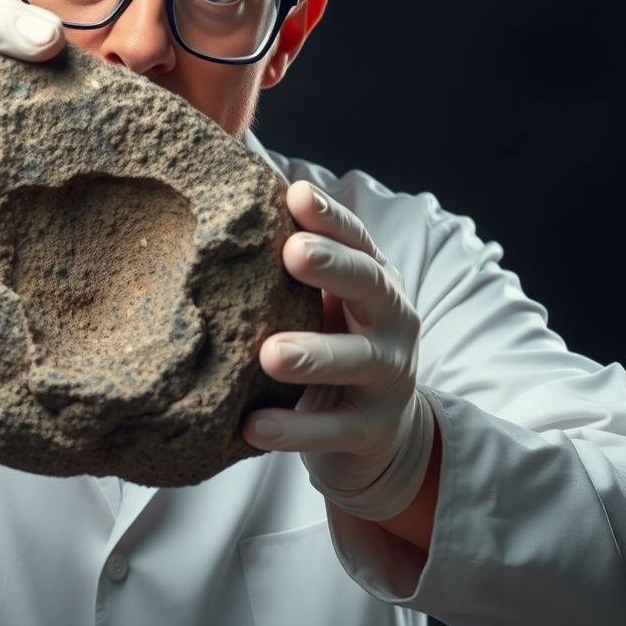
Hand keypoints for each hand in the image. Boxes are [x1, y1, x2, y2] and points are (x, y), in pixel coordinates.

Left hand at [242, 181, 434, 521]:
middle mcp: (392, 319)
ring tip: (270, 354)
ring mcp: (389, 376)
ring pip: (356, 360)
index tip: (296, 194)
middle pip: (370, 285)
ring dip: (314, 354)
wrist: (379, 429)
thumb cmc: (334, 340)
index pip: (356, 239)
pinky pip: (334, 430)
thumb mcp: (322, 297)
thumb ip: (294, 256)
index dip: (330, 216)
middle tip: (293, 253)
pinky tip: (253, 426)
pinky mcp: (374, 429)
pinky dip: (295, 430)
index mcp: (374, 278)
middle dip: (333, 267)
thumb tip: (233, 195)